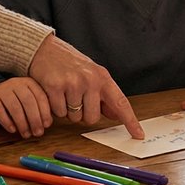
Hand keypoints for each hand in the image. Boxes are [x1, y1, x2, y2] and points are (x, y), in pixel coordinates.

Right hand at [0, 77, 52, 138]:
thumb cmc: (16, 100)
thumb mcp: (28, 100)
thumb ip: (39, 108)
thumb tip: (47, 123)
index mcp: (29, 83)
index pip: (40, 96)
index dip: (45, 112)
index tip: (47, 125)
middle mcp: (16, 83)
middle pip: (28, 101)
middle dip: (35, 119)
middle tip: (38, 133)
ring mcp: (2, 90)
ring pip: (14, 107)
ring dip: (22, 123)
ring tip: (26, 134)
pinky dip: (7, 122)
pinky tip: (13, 130)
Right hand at [26, 34, 144, 138]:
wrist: (45, 49)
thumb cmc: (70, 63)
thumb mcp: (92, 75)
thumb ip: (104, 96)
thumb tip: (117, 114)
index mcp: (103, 77)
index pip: (120, 103)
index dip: (130, 121)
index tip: (139, 135)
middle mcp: (90, 80)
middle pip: (92, 118)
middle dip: (83, 114)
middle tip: (75, 97)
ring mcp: (73, 83)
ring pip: (74, 117)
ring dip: (68, 111)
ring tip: (64, 92)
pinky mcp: (55, 87)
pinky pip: (59, 113)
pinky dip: (55, 108)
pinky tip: (54, 93)